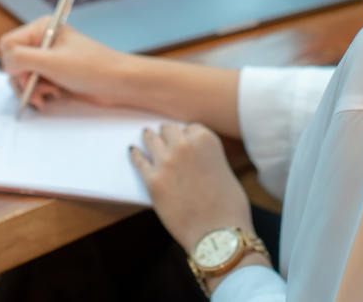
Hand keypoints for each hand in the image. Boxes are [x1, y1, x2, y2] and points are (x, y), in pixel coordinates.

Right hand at [0, 18, 133, 110]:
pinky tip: (53, 97)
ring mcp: (48, 60)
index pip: (7, 44)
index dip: (12, 62)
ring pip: (22, 78)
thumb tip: (1, 63)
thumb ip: (21, 58)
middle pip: (12, 64)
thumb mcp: (52, 61)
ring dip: (32, 90)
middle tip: (38, 89)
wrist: (119, 83)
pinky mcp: (54, 75)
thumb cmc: (92, 67)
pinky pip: (34, 86)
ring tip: (50, 94)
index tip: (27, 73)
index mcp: (41, 28)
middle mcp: (42, 42)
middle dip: (23, 81)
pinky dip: (40, 94)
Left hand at [129, 122, 254, 252]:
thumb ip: (209, 159)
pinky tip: (133, 151)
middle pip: (169, 129)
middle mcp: (184, 145)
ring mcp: (166, 162)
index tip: (183, 138)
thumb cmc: (229, 208)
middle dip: (168, 134)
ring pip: (150, 138)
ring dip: (150, 138)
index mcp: (206, 140)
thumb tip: (197, 161)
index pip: (191, 127)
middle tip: (164, 136)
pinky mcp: (152, 180)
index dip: (187, 135)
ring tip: (146, 136)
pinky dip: (135, 155)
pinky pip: (138, 160)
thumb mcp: (225, 172)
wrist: (218, 235)